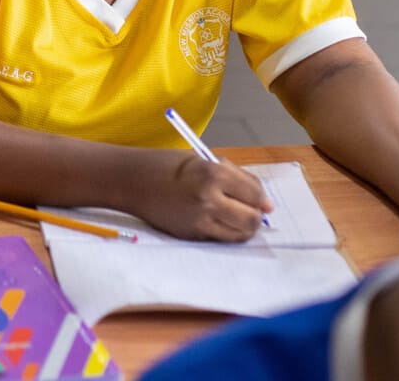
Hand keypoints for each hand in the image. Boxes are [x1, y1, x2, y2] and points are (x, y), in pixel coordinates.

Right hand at [128, 151, 270, 241]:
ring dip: (244, 227)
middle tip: (250, 209)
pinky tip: (216, 219)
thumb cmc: (167, 165)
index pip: (255, 194)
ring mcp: (199, 220)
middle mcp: (209, 199)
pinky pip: (221, 238)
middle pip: (252, 219)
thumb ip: (237, 177)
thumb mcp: (204, 160)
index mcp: (213, 174)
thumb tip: (267, 203)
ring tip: (235, 216)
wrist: (131, 180)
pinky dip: (225, 232)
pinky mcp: (191, 234)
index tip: (261, 199)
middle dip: (256, 215)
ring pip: (240, 234)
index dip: (262, 198)